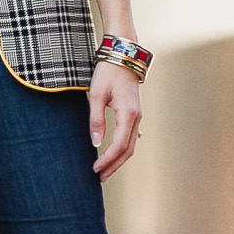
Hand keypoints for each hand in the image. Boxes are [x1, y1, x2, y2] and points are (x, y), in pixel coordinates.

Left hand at [88, 61, 140, 179]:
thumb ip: (96, 120)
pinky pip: (130, 136)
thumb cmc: (108, 73)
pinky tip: (113, 154)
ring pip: (131, 145)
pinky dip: (122, 149)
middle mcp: (136, 117)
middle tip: (100, 178)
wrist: (123, 56)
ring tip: (105, 170)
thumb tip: (96, 143)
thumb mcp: (96, 94)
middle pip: (128, 150)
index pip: (119, 145)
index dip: (108, 160)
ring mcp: (137, 116)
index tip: (95, 169)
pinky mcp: (134, 113)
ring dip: (118, 159)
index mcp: (128, 114)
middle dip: (114, 165)